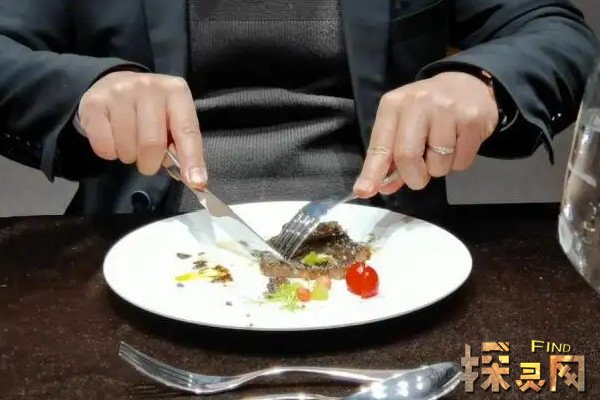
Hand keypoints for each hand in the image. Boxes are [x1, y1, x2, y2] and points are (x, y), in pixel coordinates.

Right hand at [78, 71, 206, 187]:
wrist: (114, 84)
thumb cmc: (150, 109)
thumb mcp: (172, 119)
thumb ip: (182, 144)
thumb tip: (192, 177)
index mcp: (175, 91)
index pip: (187, 130)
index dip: (191, 159)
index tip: (195, 182)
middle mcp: (149, 87)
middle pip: (152, 143)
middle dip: (151, 163)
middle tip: (148, 161)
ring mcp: (119, 92)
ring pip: (127, 147)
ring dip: (130, 157)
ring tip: (130, 144)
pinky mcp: (94, 103)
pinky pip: (105, 147)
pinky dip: (110, 153)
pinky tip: (114, 139)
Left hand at [353, 71, 498, 196]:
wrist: (467, 84)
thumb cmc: (427, 110)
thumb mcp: (402, 124)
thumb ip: (391, 156)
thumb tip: (383, 187)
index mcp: (393, 105)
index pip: (380, 145)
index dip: (373, 171)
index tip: (365, 191)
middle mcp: (418, 103)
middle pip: (407, 156)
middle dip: (413, 177)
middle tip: (419, 178)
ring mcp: (447, 109)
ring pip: (438, 164)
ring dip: (438, 169)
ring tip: (442, 150)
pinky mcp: (472, 120)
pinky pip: (461, 162)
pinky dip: (458, 163)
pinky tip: (458, 144)